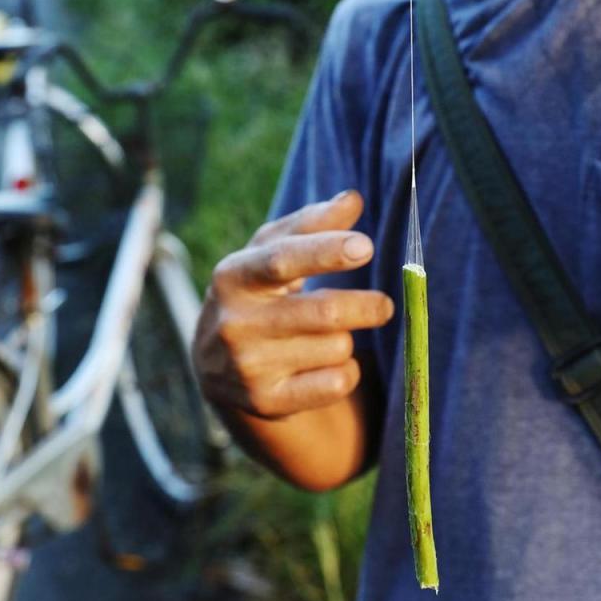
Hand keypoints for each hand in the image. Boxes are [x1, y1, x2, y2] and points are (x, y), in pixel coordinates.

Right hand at [193, 189, 393, 419]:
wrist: (215, 364)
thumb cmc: (257, 290)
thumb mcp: (272, 251)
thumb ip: (313, 224)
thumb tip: (353, 199)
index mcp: (234, 275)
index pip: (282, 260)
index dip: (326, 252)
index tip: (366, 246)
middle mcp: (235, 322)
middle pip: (323, 312)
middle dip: (365, 306)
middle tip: (385, 304)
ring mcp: (248, 366)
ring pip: (334, 348)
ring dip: (348, 339)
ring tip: (330, 334)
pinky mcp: (266, 402)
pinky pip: (334, 384)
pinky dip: (346, 372)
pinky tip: (331, 363)